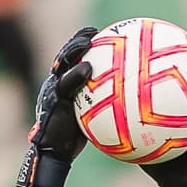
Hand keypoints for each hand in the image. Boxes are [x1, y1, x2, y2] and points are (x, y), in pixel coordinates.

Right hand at [15, 25, 96, 186]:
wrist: (54, 154)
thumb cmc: (74, 138)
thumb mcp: (91, 118)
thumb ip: (105, 103)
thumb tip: (135, 101)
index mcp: (65, 84)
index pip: (73, 58)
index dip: (83, 42)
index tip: (99, 33)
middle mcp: (56, 83)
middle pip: (66, 54)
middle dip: (77, 40)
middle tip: (94, 32)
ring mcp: (52, 91)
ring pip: (62, 64)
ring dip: (73, 50)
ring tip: (88, 41)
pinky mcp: (51, 102)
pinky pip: (64, 85)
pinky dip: (75, 75)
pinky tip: (88, 69)